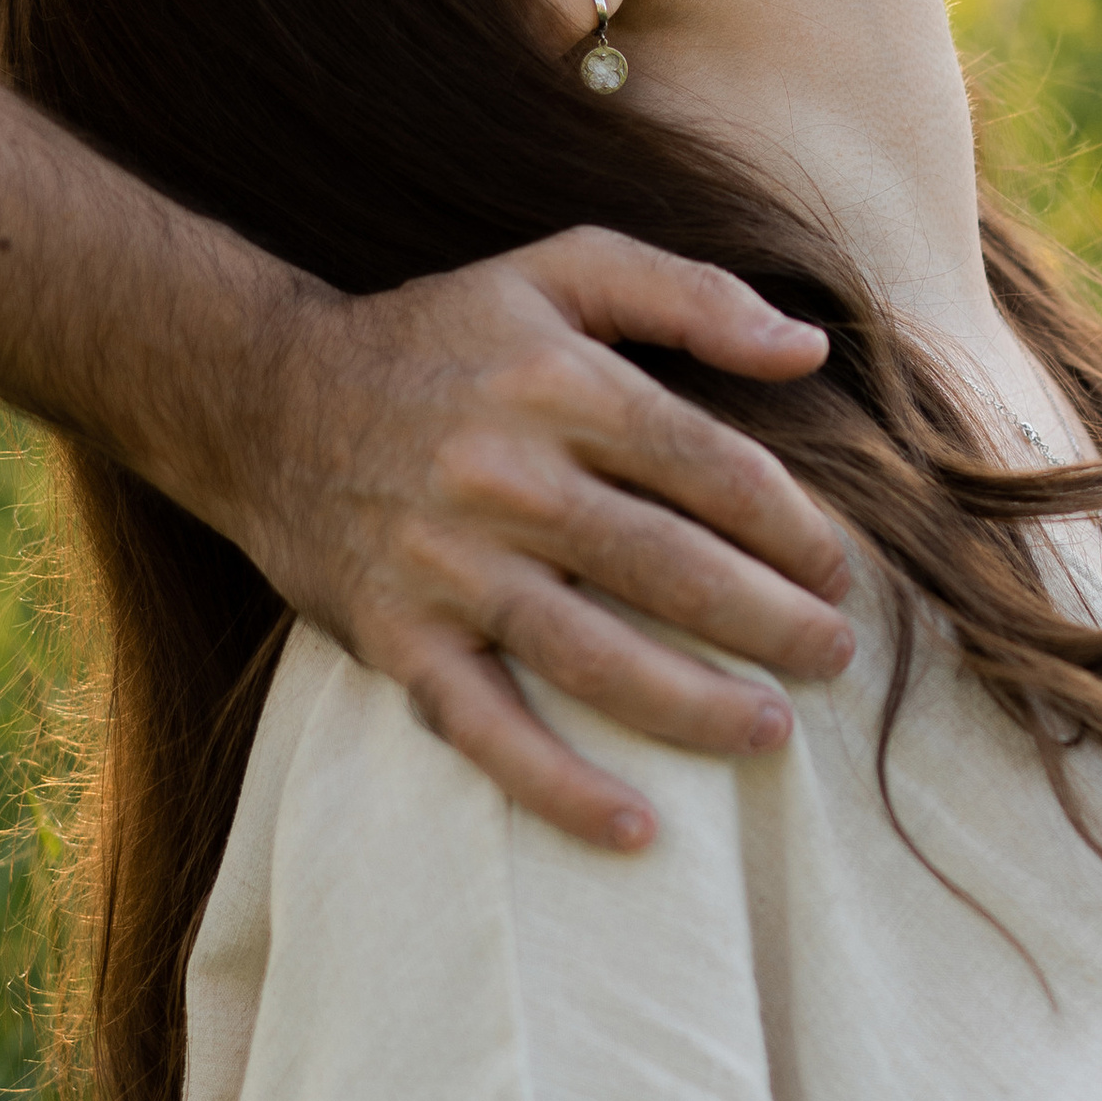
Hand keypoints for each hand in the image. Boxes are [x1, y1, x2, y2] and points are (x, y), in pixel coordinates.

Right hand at [229, 227, 855, 848]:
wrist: (263, 399)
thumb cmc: (439, 335)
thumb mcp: (561, 270)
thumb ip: (691, 294)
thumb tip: (808, 349)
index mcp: (560, 385)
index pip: (712, 469)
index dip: (793, 528)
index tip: (837, 569)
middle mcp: (507, 477)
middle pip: (671, 567)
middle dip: (772, 623)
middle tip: (836, 657)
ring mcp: (447, 565)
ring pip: (594, 655)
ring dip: (696, 706)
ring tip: (771, 733)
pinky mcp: (395, 638)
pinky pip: (486, 728)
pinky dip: (559, 787)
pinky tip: (637, 830)